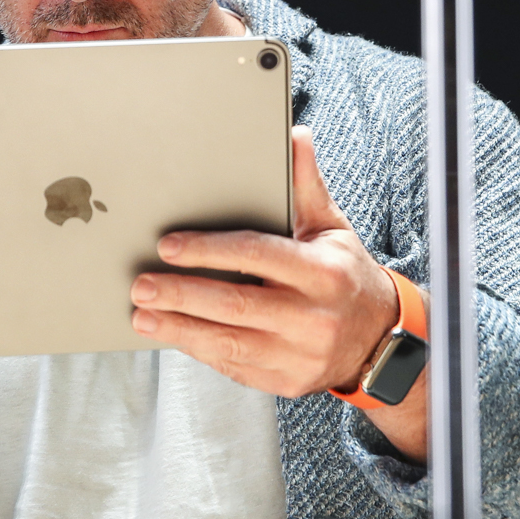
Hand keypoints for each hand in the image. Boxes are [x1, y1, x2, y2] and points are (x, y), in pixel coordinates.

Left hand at [131, 127, 423, 456]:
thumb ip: (305, 186)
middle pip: (236, 305)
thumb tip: (294, 136)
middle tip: (142, 284)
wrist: (378, 339)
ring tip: (143, 315)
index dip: (209, 251)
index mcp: (323, 274)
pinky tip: (172, 334)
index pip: (257, 255)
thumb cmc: (345, 275)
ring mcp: (300, 355)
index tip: (168, 246)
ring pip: (229, 343)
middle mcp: (313, 317)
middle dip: (182, 295)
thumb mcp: (331, 228)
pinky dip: (198, 350)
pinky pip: (233, 367)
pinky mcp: (286, 382)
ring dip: (179, 329)